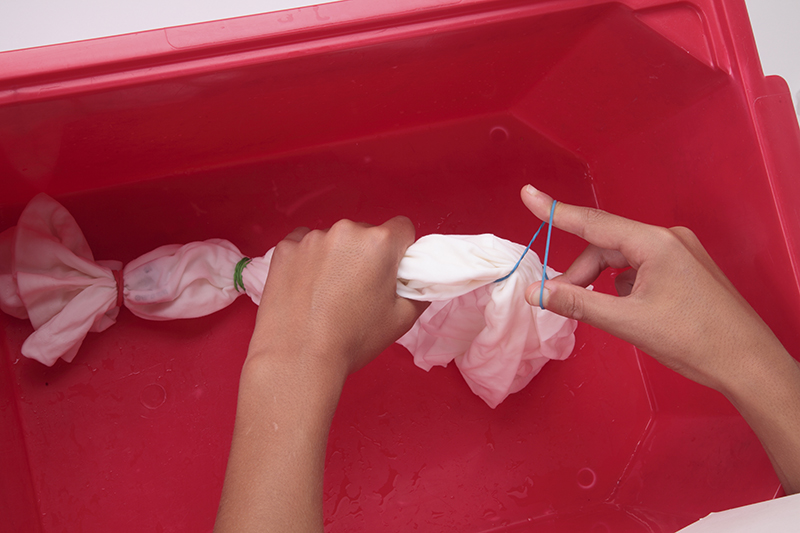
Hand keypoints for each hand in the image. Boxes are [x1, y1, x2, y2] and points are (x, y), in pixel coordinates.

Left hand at [249, 217, 427, 375]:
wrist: (297, 358)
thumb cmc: (352, 340)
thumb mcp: (401, 320)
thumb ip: (419, 292)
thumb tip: (420, 281)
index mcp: (380, 243)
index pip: (402, 228)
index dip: (401, 251)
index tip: (391, 272)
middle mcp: (346, 231)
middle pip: (366, 234)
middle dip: (366, 255)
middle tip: (358, 290)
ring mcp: (312, 238)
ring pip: (334, 240)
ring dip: (336, 257)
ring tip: (328, 294)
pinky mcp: (285, 248)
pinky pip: (304, 245)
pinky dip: (308, 261)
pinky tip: (306, 289)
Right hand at [520, 184, 799, 493]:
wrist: (748, 363)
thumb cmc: (692, 340)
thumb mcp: (628, 322)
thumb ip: (578, 304)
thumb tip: (535, 292)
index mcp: (654, 243)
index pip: (593, 222)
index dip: (555, 210)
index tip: (527, 193)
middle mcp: (667, 239)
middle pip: (607, 245)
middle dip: (580, 272)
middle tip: (561, 301)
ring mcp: (680, 253)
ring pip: (623, 258)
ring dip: (600, 280)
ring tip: (593, 309)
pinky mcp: (686, 270)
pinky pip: (641, 267)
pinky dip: (622, 284)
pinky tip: (623, 307)